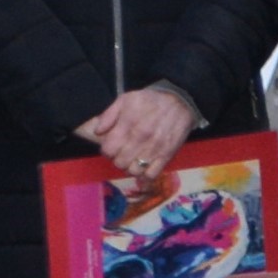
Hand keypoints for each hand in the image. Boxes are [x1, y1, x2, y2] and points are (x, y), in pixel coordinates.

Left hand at [80, 83, 204, 190]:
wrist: (180, 101)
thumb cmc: (150, 100)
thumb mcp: (125, 99)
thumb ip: (108, 115)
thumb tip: (97, 132)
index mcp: (127, 125)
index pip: (108, 150)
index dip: (107, 149)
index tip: (112, 146)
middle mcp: (140, 139)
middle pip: (119, 163)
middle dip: (118, 159)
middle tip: (123, 153)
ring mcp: (153, 149)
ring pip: (134, 171)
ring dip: (130, 168)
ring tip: (133, 160)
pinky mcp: (166, 156)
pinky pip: (151, 175)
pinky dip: (145, 177)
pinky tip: (143, 171)